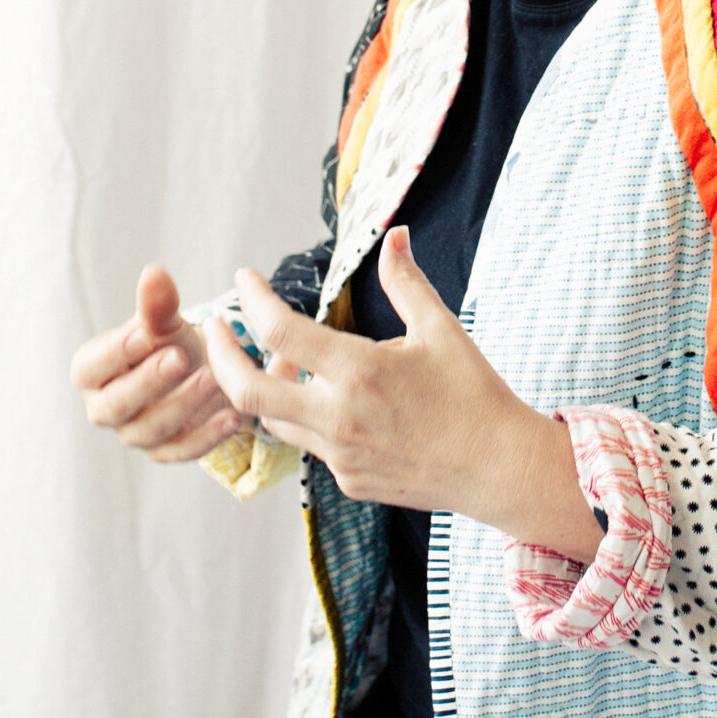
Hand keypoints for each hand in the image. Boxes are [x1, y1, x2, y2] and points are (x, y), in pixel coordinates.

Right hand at [70, 265, 243, 463]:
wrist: (196, 369)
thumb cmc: (167, 342)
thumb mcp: (163, 322)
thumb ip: (156, 304)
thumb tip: (154, 273)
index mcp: (91, 372)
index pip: (90, 368)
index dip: (115, 354)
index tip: (145, 334)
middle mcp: (105, 407)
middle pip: (116, 405)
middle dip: (148, 383)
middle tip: (179, 358)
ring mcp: (134, 433)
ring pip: (150, 430)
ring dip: (185, 405)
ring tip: (216, 379)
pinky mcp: (165, 451)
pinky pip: (182, 451)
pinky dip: (208, 437)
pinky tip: (232, 417)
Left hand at [200, 228, 602, 559]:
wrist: (501, 469)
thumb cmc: (475, 395)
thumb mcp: (441, 330)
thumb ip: (406, 282)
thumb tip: (394, 236)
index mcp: (361, 371)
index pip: (279, 332)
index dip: (252, 300)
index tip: (244, 280)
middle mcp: (341, 417)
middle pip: (247, 391)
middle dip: (220, 356)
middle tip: (215, 328)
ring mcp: (341, 456)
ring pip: (273, 420)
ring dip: (265, 388)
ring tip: (283, 361)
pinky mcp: (349, 481)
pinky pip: (310, 446)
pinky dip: (306, 418)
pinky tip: (327, 401)